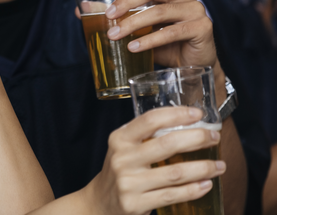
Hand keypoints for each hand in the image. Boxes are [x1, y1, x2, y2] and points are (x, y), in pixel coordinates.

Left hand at [76, 0, 216, 67]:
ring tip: (114, 36)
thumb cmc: (163, 43)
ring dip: (133, 23)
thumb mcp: (138, 27)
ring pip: (159, 11)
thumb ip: (115, 15)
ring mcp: (196, 9)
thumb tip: (79, 10)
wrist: (191, 68)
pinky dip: (148, 40)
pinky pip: (171, 32)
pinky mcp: (202, 27)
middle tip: (108, 15)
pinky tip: (132, 47)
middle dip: (127, 1)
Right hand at [87, 107, 225, 214]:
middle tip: (214, 137)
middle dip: (197, 138)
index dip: (176, 114)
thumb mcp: (124, 147)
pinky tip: (206, 184)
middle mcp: (122, 159)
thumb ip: (146, 136)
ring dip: (203, 168)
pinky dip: (193, 190)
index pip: (150, 120)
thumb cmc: (121, 169)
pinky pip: (172, 195)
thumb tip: (188, 124)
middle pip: (167, 144)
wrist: (99, 201)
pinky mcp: (135, 204)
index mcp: (120, 139)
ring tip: (219, 165)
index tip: (197, 114)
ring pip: (175, 173)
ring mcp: (128, 183)